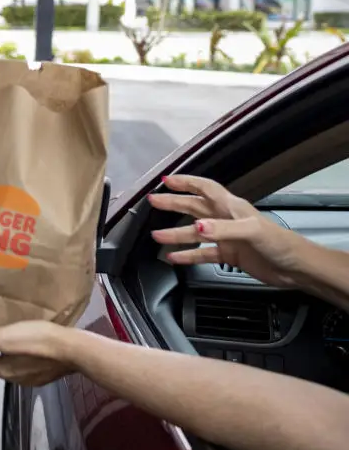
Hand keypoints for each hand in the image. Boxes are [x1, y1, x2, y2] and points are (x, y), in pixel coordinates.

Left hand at [0, 321, 76, 385]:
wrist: (74, 350)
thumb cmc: (37, 341)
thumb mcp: (4, 337)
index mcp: (0, 369)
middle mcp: (11, 376)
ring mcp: (28, 376)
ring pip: (3, 363)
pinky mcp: (42, 372)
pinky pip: (19, 363)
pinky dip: (9, 354)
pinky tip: (14, 347)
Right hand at [148, 175, 303, 286]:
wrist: (295, 268)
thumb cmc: (280, 244)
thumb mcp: (251, 232)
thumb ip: (222, 229)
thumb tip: (196, 227)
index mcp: (232, 207)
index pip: (205, 189)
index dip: (186, 182)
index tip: (166, 181)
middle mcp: (226, 219)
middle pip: (195, 207)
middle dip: (174, 203)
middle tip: (153, 202)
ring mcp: (226, 237)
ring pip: (195, 232)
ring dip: (176, 233)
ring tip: (156, 236)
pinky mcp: (228, 255)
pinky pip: (202, 254)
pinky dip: (188, 255)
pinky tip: (175, 258)